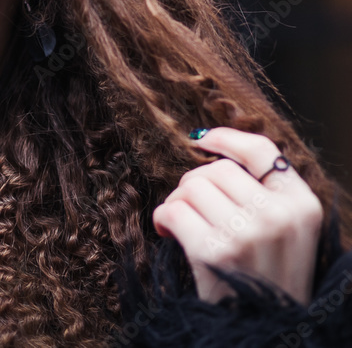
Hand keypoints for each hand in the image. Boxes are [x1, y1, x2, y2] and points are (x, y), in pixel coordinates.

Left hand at [152, 127, 323, 304]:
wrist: (262, 328)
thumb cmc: (266, 276)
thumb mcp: (287, 232)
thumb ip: (265, 194)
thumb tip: (212, 145)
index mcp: (303, 206)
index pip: (263, 151)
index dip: (226, 138)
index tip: (201, 138)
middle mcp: (278, 216)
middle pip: (216, 170)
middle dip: (194, 184)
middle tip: (191, 208)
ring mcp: (246, 233)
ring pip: (191, 187)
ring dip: (177, 203)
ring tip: (182, 224)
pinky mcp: (213, 251)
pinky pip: (172, 211)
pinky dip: (162, 219)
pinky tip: (169, 233)